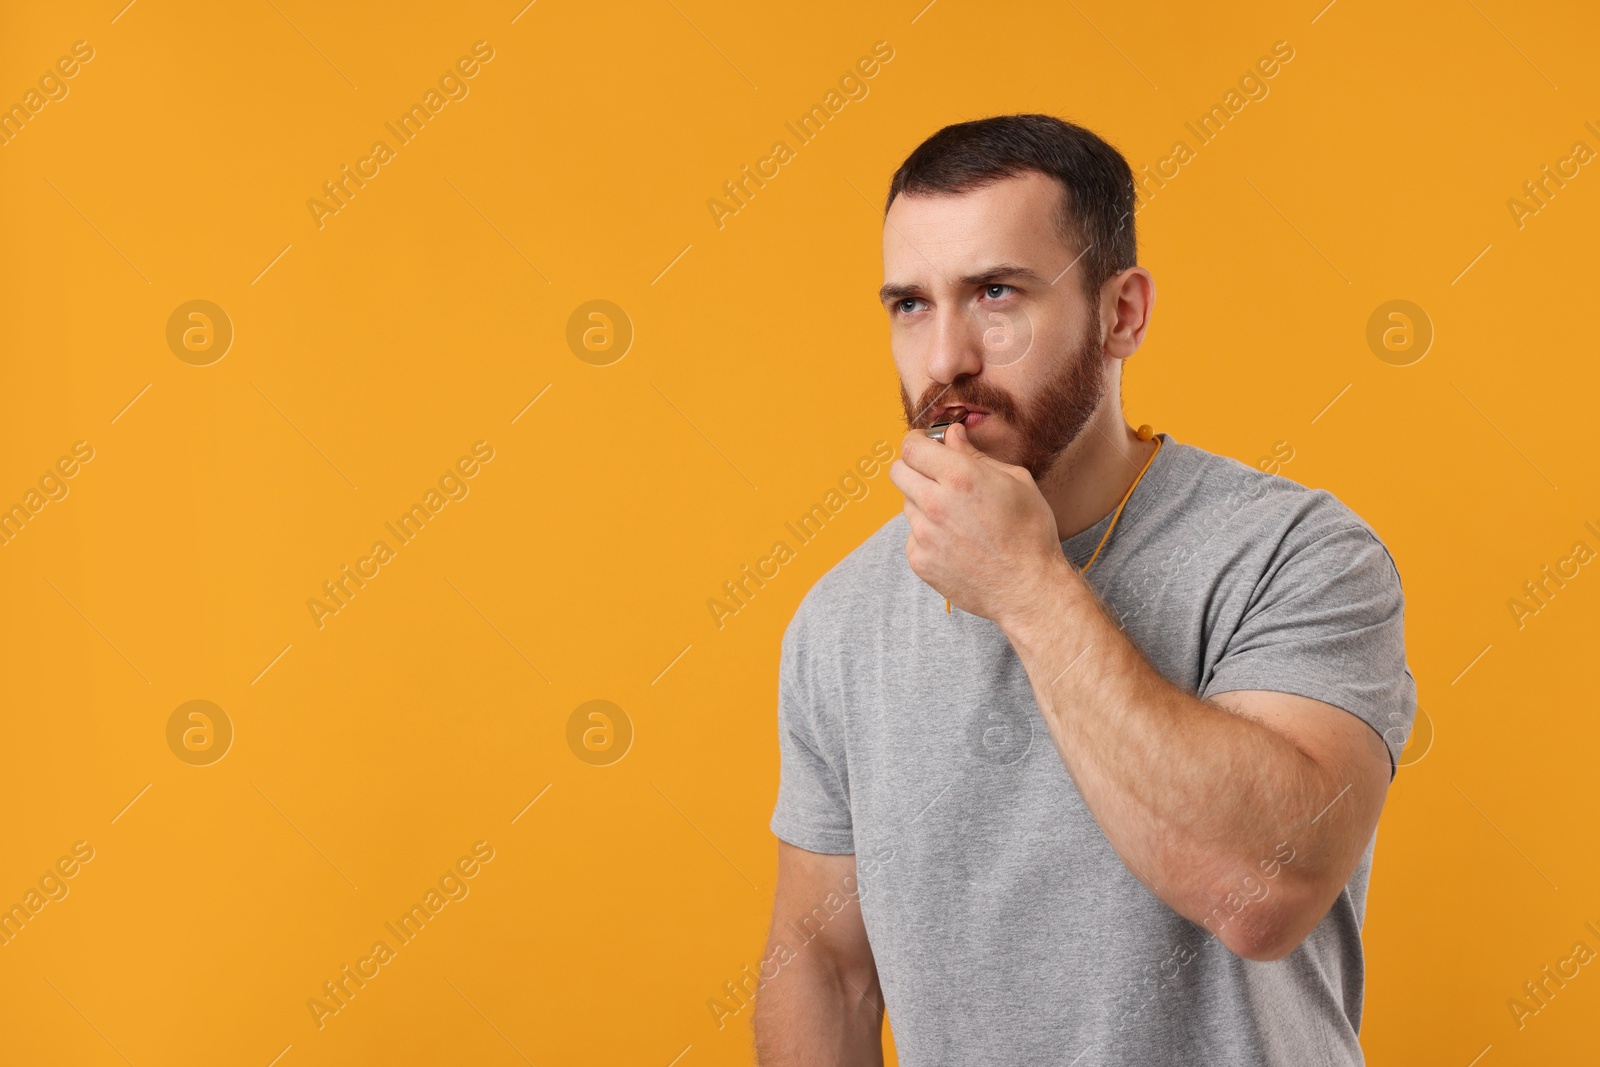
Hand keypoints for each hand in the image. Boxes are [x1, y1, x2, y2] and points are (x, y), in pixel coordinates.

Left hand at [888, 421, 1066, 623]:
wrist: (1027, 589)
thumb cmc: (1029, 533)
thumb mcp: (1015, 481)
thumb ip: (976, 455)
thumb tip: (951, 435)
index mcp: (961, 477)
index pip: (911, 447)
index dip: (917, 442)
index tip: (925, 446)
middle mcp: (936, 504)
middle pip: (898, 472)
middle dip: (913, 467)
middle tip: (934, 475)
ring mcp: (924, 535)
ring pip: (907, 504)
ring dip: (924, 503)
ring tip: (957, 517)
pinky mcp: (920, 561)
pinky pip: (912, 535)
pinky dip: (928, 534)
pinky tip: (955, 542)